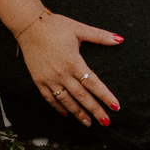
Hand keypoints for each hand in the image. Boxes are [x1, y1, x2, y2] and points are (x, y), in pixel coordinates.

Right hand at [18, 11, 121, 125]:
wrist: (30, 26)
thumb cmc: (56, 25)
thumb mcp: (79, 28)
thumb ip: (100, 36)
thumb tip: (120, 39)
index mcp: (74, 61)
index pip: (93, 83)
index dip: (105, 96)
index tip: (115, 107)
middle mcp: (62, 74)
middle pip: (82, 97)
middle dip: (95, 110)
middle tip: (106, 123)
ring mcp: (49, 79)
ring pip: (66, 101)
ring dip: (78, 113)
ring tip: (89, 123)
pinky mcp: (39, 81)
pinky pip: (50, 98)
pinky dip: (59, 108)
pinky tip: (66, 114)